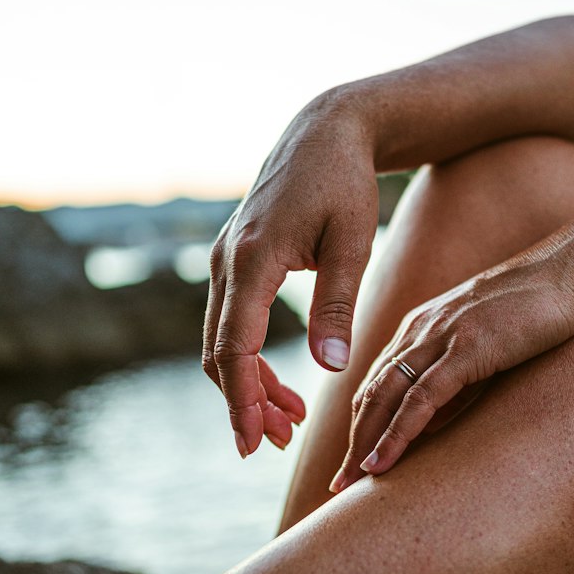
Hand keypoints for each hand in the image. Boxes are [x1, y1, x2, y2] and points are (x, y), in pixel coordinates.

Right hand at [203, 91, 381, 456]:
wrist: (326, 130)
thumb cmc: (347, 183)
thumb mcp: (354, 243)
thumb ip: (338, 305)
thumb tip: (330, 366)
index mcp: (254, 258)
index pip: (235, 347)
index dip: (242, 400)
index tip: (254, 443)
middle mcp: (227, 260)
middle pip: (219, 352)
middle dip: (245, 403)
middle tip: (281, 443)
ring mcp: (224, 258)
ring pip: (221, 340)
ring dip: (249, 384)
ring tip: (290, 420)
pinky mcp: (234, 258)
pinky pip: (230, 320)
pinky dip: (250, 357)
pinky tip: (283, 380)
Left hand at [329, 228, 573, 491]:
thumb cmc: (540, 308)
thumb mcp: (487, 343)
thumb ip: (458, 377)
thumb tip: (434, 420)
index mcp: (423, 326)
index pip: (379, 381)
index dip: (362, 423)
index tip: (353, 461)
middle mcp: (421, 329)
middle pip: (372, 392)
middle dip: (354, 441)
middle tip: (339, 485)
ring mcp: (442, 336)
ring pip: (386, 398)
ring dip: (365, 444)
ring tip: (350, 484)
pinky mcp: (467, 348)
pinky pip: (421, 400)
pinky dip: (396, 434)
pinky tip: (381, 463)